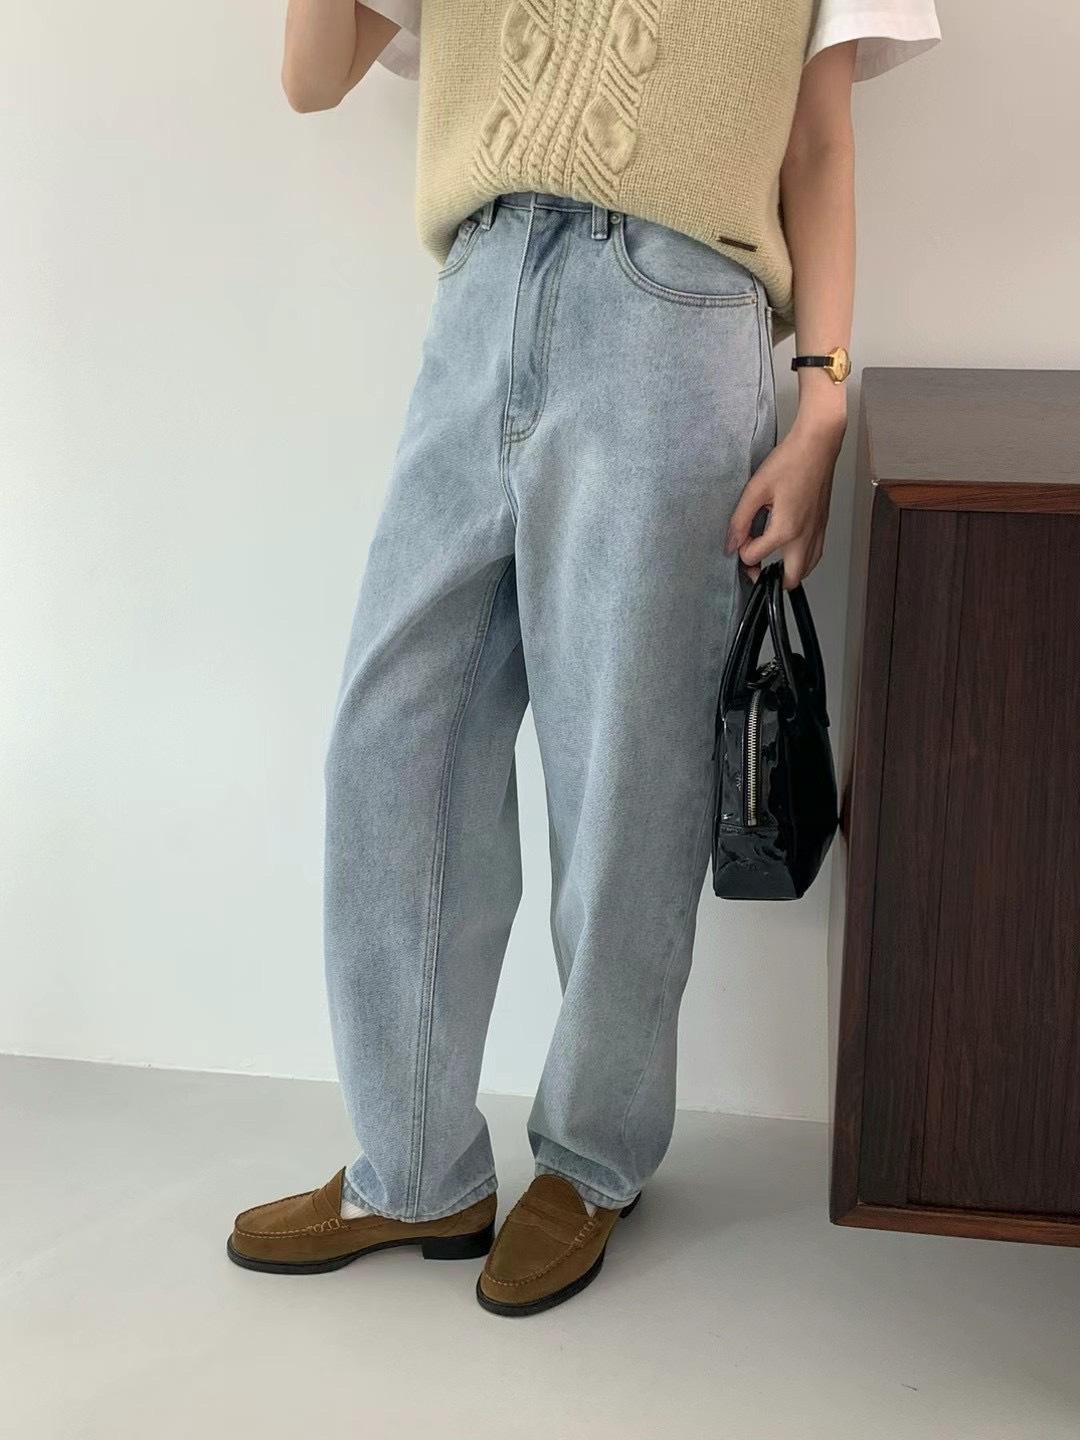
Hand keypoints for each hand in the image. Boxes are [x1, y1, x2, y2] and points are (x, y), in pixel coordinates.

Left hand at [724, 412, 843, 588]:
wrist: (817, 445)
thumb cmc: (790, 461)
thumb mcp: (755, 490)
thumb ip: (740, 521)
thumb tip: (731, 544)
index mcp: (786, 529)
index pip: (756, 557)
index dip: (742, 552)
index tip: (740, 536)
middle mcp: (805, 536)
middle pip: (790, 579)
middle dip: (770, 580)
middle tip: (755, 568)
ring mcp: (817, 532)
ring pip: (806, 569)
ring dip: (789, 572)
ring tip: (772, 562)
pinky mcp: (823, 525)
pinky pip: (815, 554)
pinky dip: (802, 560)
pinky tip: (790, 550)